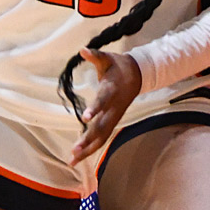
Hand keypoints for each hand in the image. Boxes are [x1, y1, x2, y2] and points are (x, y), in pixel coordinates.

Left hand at [70, 48, 141, 165]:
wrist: (137, 76)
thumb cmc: (118, 66)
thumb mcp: (107, 58)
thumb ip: (95, 55)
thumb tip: (82, 49)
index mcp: (112, 90)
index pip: (103, 100)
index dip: (95, 109)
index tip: (85, 118)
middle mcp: (114, 107)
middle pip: (102, 127)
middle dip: (88, 140)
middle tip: (74, 151)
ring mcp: (115, 116)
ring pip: (102, 136)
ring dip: (88, 149)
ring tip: (73, 160)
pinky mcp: (113, 121)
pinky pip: (103, 137)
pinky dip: (92, 147)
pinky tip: (80, 156)